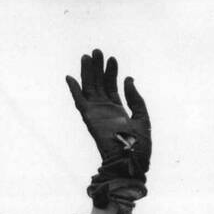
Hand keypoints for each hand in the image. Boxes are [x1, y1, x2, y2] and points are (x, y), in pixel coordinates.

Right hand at [66, 49, 149, 211]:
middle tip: (97, 51)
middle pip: (99, 84)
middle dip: (98, 68)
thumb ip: (136, 99)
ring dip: (87, 73)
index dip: (112, 72)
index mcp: (119, 111)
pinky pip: (79, 103)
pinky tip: (70, 77)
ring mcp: (97, 115)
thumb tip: (129, 79)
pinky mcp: (90, 119)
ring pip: (89, 89)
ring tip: (88, 56)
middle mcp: (106, 111)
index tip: (113, 59)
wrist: (132, 162)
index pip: (112, 87)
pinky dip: (74, 90)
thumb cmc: (140, 147)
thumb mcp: (143, 118)